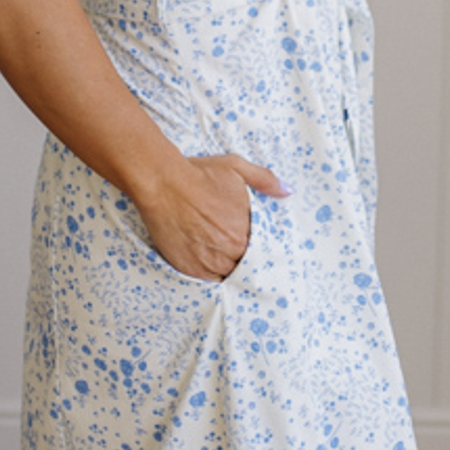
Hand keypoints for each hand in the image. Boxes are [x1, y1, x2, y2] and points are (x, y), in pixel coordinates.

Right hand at [138, 154, 287, 280]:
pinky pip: (210, 281)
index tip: (252, 242)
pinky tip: (211, 263)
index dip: (258, 246)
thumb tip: (287, 191)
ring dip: (229, 268)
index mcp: (246, 230)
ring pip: (229, 274)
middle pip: (245, 263)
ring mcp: (210, 262)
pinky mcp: (190, 269)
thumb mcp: (236, 168)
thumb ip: (264, 180)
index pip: (262, 248)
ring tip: (223, 256)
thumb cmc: (198, 175)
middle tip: (235, 248)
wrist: (162, 184)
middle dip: (244, 257)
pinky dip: (212, 274)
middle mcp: (231, 250)